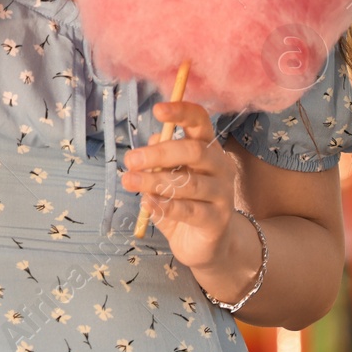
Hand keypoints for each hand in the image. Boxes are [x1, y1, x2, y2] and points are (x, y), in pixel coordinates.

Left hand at [120, 100, 239, 271]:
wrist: (206, 241)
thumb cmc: (184, 200)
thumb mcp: (167, 175)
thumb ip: (160, 157)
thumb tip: (152, 141)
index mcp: (207, 147)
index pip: (200, 121)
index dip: (181, 112)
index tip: (157, 110)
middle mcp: (220, 166)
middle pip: (194, 151)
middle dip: (159, 154)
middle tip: (130, 160)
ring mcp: (223, 193)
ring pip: (189, 183)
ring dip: (154, 181)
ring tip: (129, 181)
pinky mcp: (218, 219)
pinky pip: (189, 211)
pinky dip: (165, 206)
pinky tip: (146, 203)